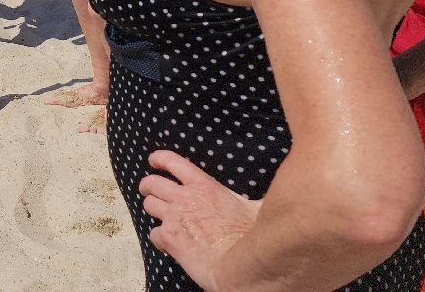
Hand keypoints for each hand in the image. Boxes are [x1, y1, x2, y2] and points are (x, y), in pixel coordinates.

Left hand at [139, 150, 258, 289]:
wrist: (239, 266)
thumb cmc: (251, 237)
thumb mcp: (257, 209)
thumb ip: (256, 199)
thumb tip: (277, 196)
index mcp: (204, 186)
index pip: (172, 161)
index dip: (159, 159)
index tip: (153, 161)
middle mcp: (184, 197)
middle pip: (153, 183)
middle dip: (148, 186)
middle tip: (148, 190)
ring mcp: (174, 217)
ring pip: (149, 205)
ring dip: (152, 209)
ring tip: (156, 214)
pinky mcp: (169, 238)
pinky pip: (153, 234)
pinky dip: (158, 238)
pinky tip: (166, 243)